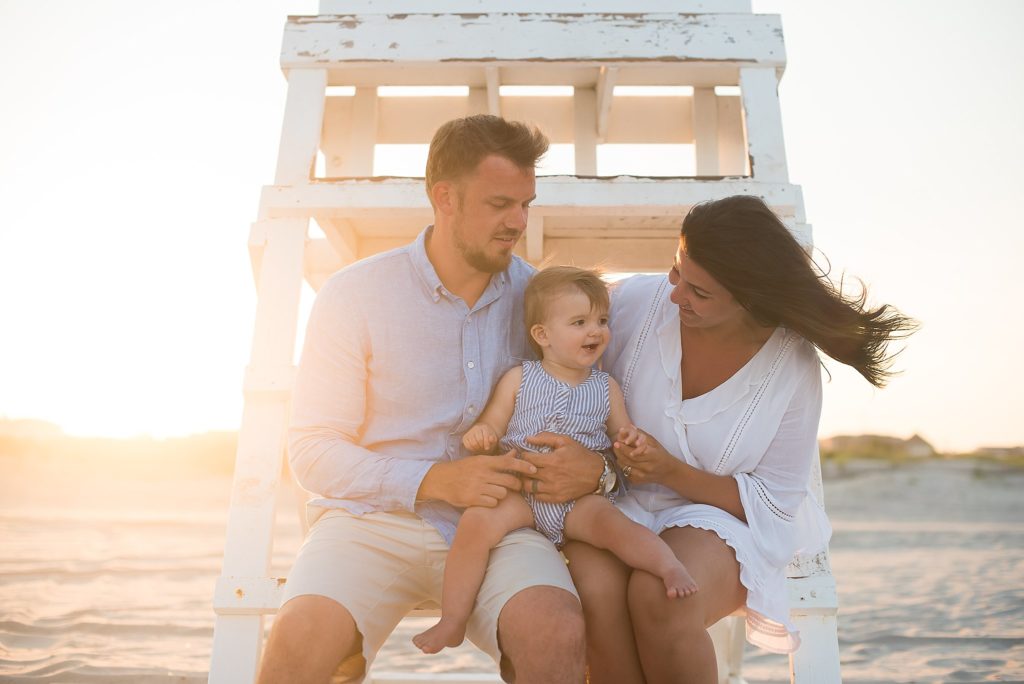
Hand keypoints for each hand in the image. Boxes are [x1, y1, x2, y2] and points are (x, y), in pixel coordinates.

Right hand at [417, 449, 534, 507]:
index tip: (534, 469)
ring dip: (502, 493)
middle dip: (516, 484)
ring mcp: (477, 487)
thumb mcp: (479, 461)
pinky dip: (492, 501)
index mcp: (484, 461)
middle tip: (517, 485)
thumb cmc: (464, 469)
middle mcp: (482, 473)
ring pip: (503, 493)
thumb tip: (515, 453)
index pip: (509, 463)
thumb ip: (498, 459)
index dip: (524, 466)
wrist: (442, 480)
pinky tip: (487, 498)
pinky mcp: (473, 499)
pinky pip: (493, 502)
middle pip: (510, 480)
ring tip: (496, 491)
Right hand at [462, 424, 498, 453]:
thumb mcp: (493, 438)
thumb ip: (493, 439)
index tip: (487, 448)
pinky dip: (471, 449)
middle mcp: (476, 428)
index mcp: (484, 427)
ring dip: (477, 448)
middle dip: (482, 446)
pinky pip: (467, 445)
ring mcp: (469, 432)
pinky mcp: (465, 437)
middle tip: (483, 448)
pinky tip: (475, 448)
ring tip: (480, 448)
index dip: (487, 444)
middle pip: (479, 440)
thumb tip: (491, 439)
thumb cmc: (488, 438)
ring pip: (473, 443)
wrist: (482, 435)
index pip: (485, 437)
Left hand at [520, 432, 602, 502]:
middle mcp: (551, 476)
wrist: (597, 474)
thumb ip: (545, 437)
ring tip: (529, 475)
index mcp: (552, 460)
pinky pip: (537, 497)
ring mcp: (553, 489)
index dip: (523, 455)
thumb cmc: (580, 455)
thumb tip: (527, 438)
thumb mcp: (565, 441)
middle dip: (522, 468)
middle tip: (524, 465)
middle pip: (525, 473)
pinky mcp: (557, 498)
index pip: (527, 459)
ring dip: (526, 480)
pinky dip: (534, 491)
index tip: (525, 454)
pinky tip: (538, 484)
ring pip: (528, 487)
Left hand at [613, 428, 677, 485]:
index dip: (624, 448)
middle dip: (619, 451)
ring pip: (624, 466)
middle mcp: (647, 467)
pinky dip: (622, 466)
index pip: (635, 452)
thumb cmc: (661, 455)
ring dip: (619, 458)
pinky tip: (622, 460)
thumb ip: (641, 435)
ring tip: (617, 451)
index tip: (618, 442)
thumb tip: (629, 427)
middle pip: (628, 459)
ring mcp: (642, 476)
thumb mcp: (654, 442)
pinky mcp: (638, 481)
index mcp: (653, 456)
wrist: (668, 472)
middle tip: (615, 444)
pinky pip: (625, 473)